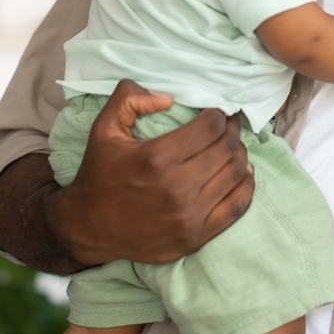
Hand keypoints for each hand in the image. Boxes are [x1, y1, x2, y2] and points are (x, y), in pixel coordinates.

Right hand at [47, 80, 253, 265]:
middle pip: (226, 148)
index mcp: (156, 158)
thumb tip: (168, 97)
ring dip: (239, 155)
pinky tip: (243, 174)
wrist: (87, 229)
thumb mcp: (104, 129)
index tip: (217, 113)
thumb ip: (129, 99)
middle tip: (228, 126)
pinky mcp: (196, 237)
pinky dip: (246, 186)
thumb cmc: (99, 175)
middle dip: (231, 131)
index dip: (219, 115)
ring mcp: (188, 215)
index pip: (210, 127)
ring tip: (232, 147)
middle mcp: (176, 188)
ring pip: (234, 174)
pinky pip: (237, 207)